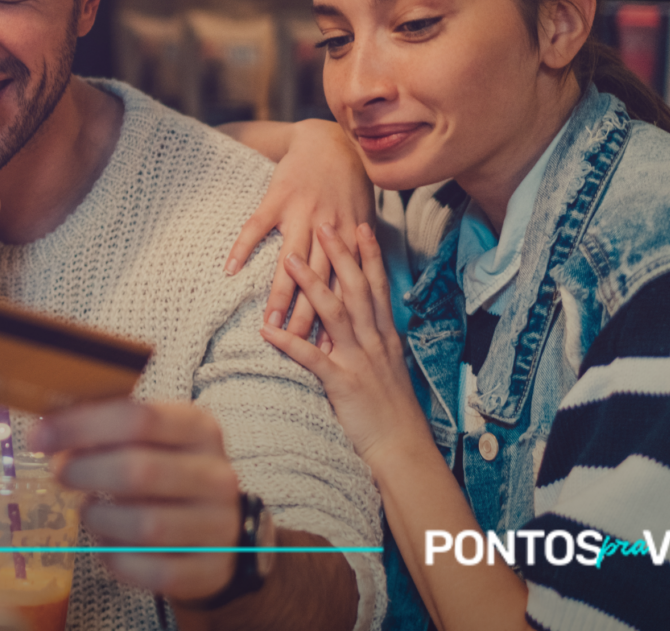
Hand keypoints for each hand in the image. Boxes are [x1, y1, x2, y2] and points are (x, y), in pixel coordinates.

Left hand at [31, 399, 243, 602]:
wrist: (220, 530)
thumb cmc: (168, 475)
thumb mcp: (149, 440)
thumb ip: (104, 429)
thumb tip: (47, 431)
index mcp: (199, 428)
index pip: (139, 417)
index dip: (81, 426)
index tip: (40, 437)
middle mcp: (216, 475)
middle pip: (141, 471)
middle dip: (86, 472)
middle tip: (60, 474)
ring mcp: (219, 526)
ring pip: (147, 526)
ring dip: (101, 519)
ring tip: (88, 512)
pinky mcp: (212, 570)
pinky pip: (156, 572)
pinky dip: (119, 561)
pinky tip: (108, 546)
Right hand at [224, 119, 371, 346]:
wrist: (329, 142)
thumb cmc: (348, 183)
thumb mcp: (364, 216)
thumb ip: (362, 249)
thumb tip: (367, 287)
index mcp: (350, 237)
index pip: (344, 285)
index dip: (339, 316)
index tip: (334, 347)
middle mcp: (328, 229)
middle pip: (318, 280)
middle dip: (308, 314)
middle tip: (299, 345)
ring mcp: (301, 213)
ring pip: (290, 260)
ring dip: (280, 292)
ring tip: (268, 320)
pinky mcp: (278, 198)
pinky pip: (257, 226)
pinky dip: (243, 246)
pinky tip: (230, 269)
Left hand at [259, 224, 428, 462]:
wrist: (402, 447)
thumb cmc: (392, 410)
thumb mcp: (389, 368)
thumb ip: (376, 342)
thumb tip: (364, 323)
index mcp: (386, 336)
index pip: (378, 286)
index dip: (370, 254)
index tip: (361, 225)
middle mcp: (375, 342)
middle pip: (357, 288)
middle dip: (340, 254)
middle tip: (325, 223)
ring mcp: (359, 360)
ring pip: (335, 314)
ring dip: (312, 285)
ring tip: (291, 260)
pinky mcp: (342, 384)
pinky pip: (312, 358)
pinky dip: (289, 343)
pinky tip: (267, 331)